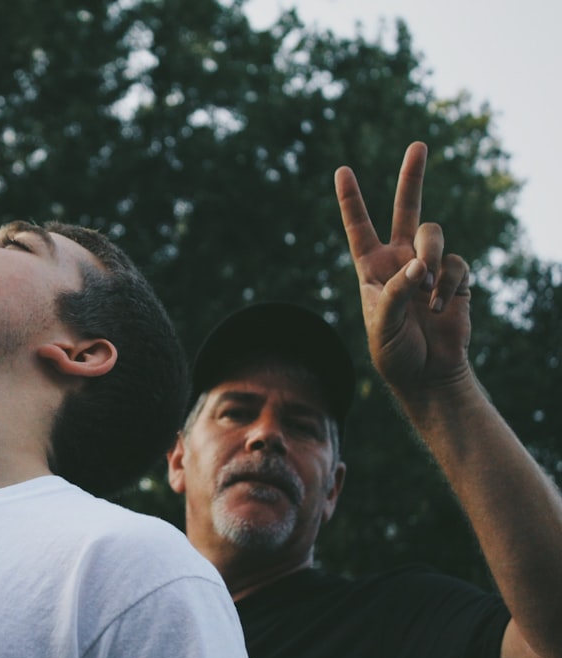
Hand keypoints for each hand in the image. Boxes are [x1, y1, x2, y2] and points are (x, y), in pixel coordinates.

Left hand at [335, 142, 471, 394]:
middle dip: (412, 177)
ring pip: (433, 235)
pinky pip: (455, 264)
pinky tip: (439, 307)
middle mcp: (400, 260)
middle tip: (418, 145)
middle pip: (406, 210)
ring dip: (430, 259)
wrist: (426, 373)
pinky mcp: (454, 278)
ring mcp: (429, 266)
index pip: (358, 228)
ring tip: (424, 293)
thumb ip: (394, 293)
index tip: (341, 170)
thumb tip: (419, 265)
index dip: (351, 200)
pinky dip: (448, 285)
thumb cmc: (394, 351)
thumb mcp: (380, 325)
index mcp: (371, 268)